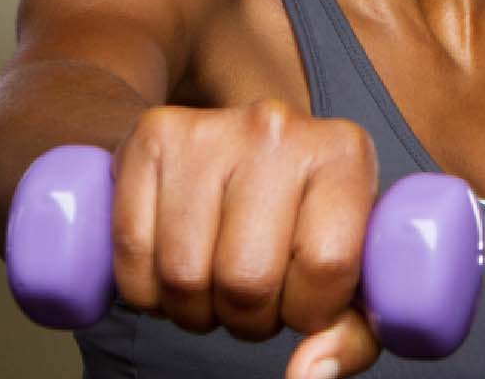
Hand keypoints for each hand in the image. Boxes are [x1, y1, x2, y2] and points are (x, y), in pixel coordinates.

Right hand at [111, 99, 383, 378]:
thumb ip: (353, 331)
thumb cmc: (307, 212)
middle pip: (246, 277)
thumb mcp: (353, 262)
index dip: (307, 310)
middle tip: (252, 301)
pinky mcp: (152, 136)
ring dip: (193, 309)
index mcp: (344, 153)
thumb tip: (308, 374)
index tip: (302, 302)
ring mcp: (210, 129)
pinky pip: (131, 251)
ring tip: (214, 286)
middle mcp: (278, 130)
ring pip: (183, 273)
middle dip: (246, 317)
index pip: (326, 266)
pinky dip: (145, 290)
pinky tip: (171, 273)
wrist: (251, 139)